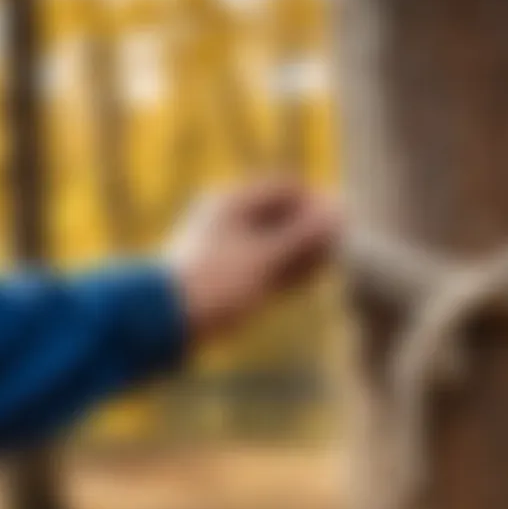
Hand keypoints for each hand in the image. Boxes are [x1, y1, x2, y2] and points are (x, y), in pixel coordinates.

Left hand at [165, 180, 339, 340]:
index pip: (287, 188)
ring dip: (304, 252)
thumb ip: (303, 236)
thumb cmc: (214, 282)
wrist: (164, 320)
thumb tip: (339, 213)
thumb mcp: (264, 257)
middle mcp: (233, 221)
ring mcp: (232, 249)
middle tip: (342, 245)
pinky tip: (309, 280)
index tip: (343, 222)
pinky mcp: (232, 277)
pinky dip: (289, 271)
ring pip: (278, 243)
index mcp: (233, 202)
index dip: (317, 202)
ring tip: (330, 264)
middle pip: (284, 216)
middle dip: (313, 230)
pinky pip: (268, 266)